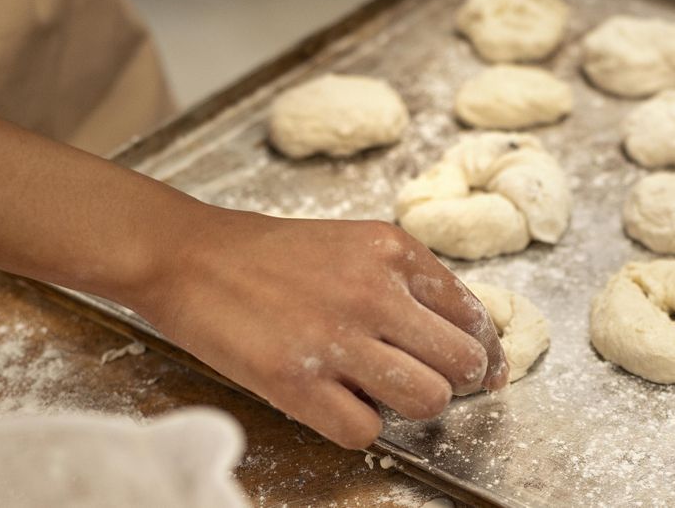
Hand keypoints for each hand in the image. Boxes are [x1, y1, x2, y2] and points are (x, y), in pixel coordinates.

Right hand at [140, 210, 507, 449]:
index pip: (471, 314)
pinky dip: (359, 427)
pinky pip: (365, 430)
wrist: (189, 255)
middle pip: (461, 363)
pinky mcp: (296, 380)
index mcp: (394, 251)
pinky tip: (339, 404)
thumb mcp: (355, 243)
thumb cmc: (272, 253)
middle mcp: (375, 291)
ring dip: (413, 406)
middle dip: (456, 382)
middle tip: (432, 383)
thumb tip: (460, 335)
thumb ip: (406, 282)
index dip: (485, 351)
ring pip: (427, 400)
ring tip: (385, 394)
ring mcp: (337, 338)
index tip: (485, 370)